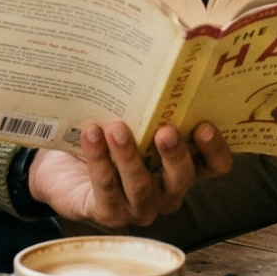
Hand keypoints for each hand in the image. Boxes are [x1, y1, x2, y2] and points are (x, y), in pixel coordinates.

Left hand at [28, 121, 232, 227]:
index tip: (205, 125)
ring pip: (141, 186)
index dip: (215, 149)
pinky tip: (91, 136)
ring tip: (117, 129)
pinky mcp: (108, 214)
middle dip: (174, 154)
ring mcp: (139, 208)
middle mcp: (166, 191)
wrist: (61, 163)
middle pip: (182, 179)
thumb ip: (147, 105)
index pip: (214, 165)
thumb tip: (152, 62)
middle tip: (164, 130)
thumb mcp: (131, 119)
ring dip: (129, 156)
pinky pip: (106, 189)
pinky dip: (98, 161)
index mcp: (181, 165)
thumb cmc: (105, 134)